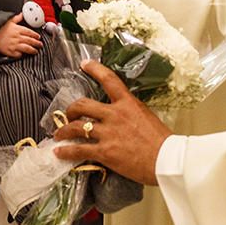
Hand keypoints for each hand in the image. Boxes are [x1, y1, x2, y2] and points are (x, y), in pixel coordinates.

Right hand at [0, 14, 42, 56]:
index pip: (30, 32)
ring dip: (33, 50)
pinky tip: (24, 54)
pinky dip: (22, 54)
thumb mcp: (8, 21)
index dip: (35, 35)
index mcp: (17, 29)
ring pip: (27, 48)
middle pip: (30, 41)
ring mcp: (14, 45)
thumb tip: (22, 14)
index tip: (38, 37)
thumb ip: (17, 18)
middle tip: (40, 45)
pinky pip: (18, 54)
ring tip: (36, 51)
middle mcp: (17, 37)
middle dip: (37, 43)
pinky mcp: (10, 52)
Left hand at [52, 61, 171, 185]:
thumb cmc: (162, 141)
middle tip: (68, 114)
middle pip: (83, 104)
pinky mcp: (104, 152)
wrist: (167, 160)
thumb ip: (130, 112)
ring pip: (76, 127)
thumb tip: (122, 115)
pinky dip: (66, 151)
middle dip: (71, 109)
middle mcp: (114, 115)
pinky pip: (79, 149)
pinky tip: (60, 152)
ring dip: (64, 130)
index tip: (84, 64)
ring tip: (59, 134)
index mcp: (128, 103)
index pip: (109, 80)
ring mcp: (108, 133)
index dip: (94, 69)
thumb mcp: (146, 117)